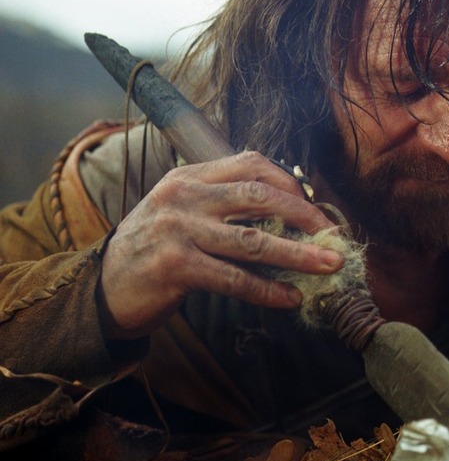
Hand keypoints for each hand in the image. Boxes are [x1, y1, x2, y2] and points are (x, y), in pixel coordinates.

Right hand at [97, 151, 342, 339]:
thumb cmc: (155, 248)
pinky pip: (235, 278)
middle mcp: (183, 196)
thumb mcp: (183, 210)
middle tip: (333, 234)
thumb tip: (290, 210)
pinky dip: (268, 289)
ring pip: (254, 240)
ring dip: (299, 254)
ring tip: (329, 265)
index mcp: (189, 176)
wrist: (102, 288)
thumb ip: (224, 202)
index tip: (315, 204)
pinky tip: (291, 297)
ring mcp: (178, 231)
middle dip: (304, 215)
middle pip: (259, 196)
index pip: (250, 163)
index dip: (290, 181)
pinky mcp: (176, 268)